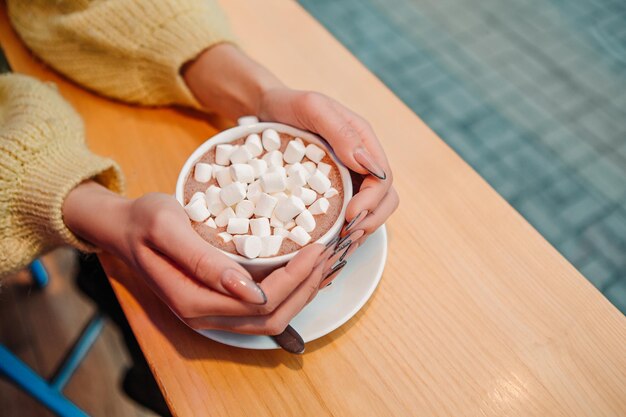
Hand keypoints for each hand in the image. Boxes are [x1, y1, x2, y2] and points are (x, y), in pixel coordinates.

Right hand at [63, 181, 335, 333]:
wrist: (122, 228)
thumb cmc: (143, 220)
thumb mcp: (168, 227)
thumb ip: (203, 260)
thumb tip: (248, 289)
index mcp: (193, 300)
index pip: (261, 303)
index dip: (296, 279)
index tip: (317, 247)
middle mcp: (205, 316)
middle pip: (272, 317)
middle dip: (306, 286)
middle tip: (327, 252)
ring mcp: (212, 314)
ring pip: (271, 319)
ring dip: (302, 293)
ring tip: (323, 262)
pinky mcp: (218, 304)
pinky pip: (262, 311)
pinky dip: (289, 294)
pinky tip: (303, 272)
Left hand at [184, 45, 398, 271]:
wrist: (265, 108)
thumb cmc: (289, 104)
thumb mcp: (313, 108)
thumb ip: (341, 131)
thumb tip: (367, 163)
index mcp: (363, 142)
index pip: (383, 179)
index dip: (372, 202)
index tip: (351, 216)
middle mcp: (361, 162)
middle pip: (385, 199)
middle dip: (371, 221)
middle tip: (348, 236)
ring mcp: (348, 178)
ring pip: (370, 211)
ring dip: (360, 231)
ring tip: (340, 245)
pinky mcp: (332, 191)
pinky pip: (347, 215)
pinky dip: (344, 231)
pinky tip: (329, 244)